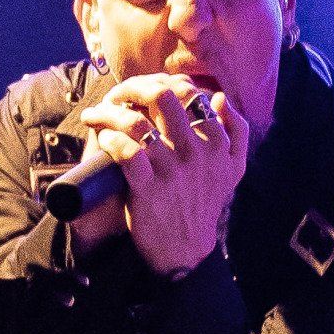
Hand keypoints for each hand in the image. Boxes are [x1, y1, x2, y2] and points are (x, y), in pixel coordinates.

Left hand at [75, 75, 248, 278]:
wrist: (185, 249)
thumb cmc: (204, 203)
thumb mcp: (233, 170)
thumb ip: (237, 132)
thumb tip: (219, 98)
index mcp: (217, 143)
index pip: (189, 93)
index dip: (163, 84)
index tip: (146, 91)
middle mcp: (196, 153)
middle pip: (163, 96)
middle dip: (133, 88)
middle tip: (118, 94)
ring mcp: (171, 170)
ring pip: (137, 122)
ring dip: (111, 112)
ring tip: (97, 113)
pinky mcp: (147, 188)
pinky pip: (125, 151)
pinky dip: (109, 138)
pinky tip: (102, 138)